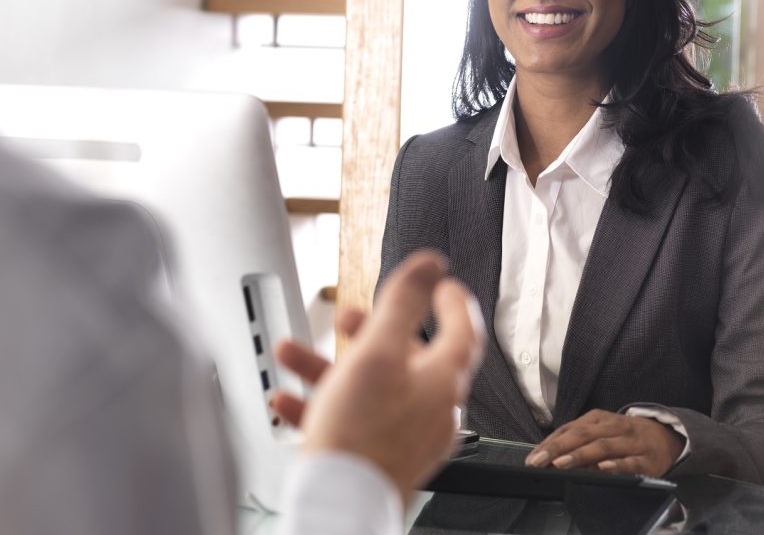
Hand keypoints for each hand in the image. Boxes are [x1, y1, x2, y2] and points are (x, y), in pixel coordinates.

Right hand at [273, 249, 485, 503]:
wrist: (336, 507)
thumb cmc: (359, 436)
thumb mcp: (378, 352)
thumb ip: (404, 304)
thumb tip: (432, 265)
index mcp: (442, 380)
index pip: (463, 329)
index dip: (452, 300)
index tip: (443, 284)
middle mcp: (432, 409)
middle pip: (408, 355)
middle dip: (370, 330)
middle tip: (350, 317)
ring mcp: (407, 435)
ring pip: (371, 384)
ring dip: (330, 364)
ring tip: (296, 353)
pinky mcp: (381, 457)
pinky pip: (352, 418)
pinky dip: (322, 402)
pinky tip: (290, 398)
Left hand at [525, 409, 683, 477]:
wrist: (666, 436)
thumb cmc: (624, 436)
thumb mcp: (601, 432)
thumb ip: (578, 442)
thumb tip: (550, 457)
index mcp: (598, 418)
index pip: (569, 429)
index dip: (549, 444)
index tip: (532, 458)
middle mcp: (612, 426)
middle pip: (581, 435)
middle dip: (557, 448)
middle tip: (538, 461)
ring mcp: (630, 441)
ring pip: (602, 446)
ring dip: (579, 455)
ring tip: (560, 464)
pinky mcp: (647, 459)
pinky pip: (630, 462)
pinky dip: (616, 465)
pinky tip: (603, 468)